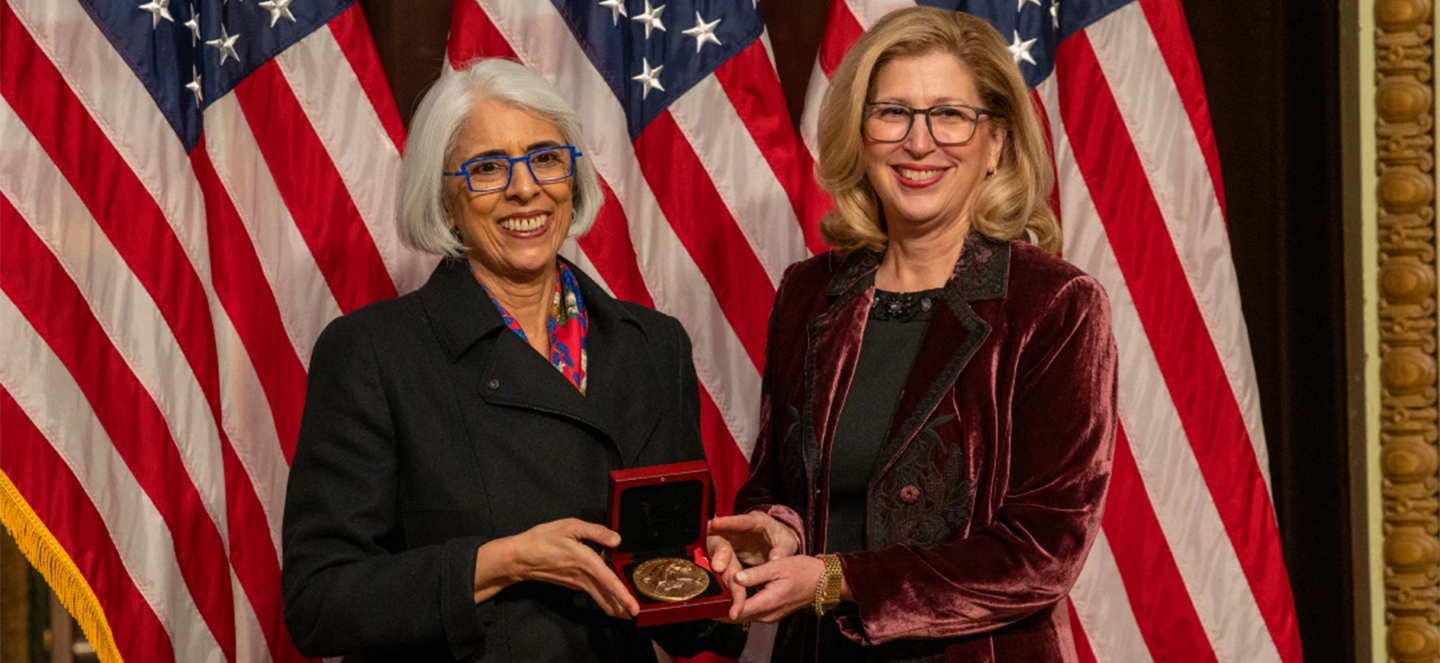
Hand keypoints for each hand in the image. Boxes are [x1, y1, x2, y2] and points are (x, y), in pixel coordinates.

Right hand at [475, 518, 639, 618]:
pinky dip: (602, 597)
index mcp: (586, 561)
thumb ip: (595, 532)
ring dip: (613, 605)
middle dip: (621, 607)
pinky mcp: (571, 584)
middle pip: (606, 595)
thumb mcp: (570, 526)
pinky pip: (591, 592)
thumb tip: (617, 540)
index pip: (609, 581)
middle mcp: (583, 576)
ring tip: (625, 612)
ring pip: (599, 596)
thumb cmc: (544, 539)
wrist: (520, 557)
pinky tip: (609, 596)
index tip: (634, 608)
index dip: (623, 594)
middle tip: (635, 615)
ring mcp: (576, 583)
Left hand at [706, 511, 800, 619]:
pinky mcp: (772, 611)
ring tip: (713, 595)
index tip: (705, 601)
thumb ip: (755, 574)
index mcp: (767, 603)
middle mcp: (766, 614)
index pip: (737, 611)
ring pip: (743, 615)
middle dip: (720, 609)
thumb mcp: (778, 566)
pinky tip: (731, 595)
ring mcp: (769, 615)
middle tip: (703, 597)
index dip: (720, 607)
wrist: (822, 581)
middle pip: (737, 616)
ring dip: (729, 607)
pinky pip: (751, 611)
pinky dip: (740, 605)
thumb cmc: (802, 571)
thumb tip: (736, 577)